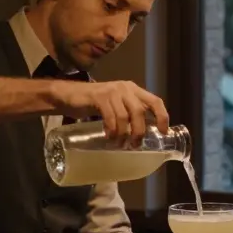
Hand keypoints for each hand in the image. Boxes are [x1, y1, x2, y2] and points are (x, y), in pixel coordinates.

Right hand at [51, 80, 168, 145]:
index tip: (163, 132)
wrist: (69, 95)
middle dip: (139, 131)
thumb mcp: (117, 105)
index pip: (155, 101)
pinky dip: (111, 130)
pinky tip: (108, 136)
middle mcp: (125, 88)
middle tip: (134, 144)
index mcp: (134, 90)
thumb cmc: (95, 103)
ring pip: (125, 116)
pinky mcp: (99, 96)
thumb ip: (129, 114)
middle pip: (140, 111)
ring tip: (119, 143)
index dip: (162, 116)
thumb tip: (143, 134)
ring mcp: (112, 91)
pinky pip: (111, 117)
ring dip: (124, 134)